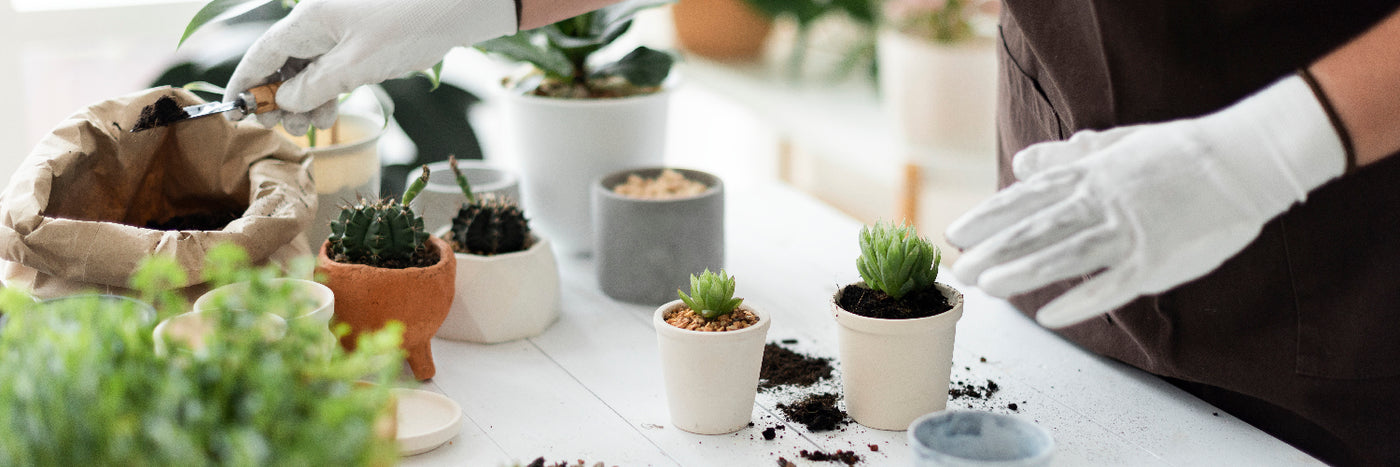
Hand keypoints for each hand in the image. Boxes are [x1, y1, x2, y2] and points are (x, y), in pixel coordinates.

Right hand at [224, 0, 516, 134]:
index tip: (231, 109)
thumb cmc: (408, 27)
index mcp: (309, 19)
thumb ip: (315, 87)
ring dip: (304, 99)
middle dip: (277, 97)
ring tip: (312, 122)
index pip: (262, 53)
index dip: (244, 82)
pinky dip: (326, 92)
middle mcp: (320, 23)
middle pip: (283, 63)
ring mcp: (343, 33)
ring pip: (308, 70)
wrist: (458, 7)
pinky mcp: (364, 44)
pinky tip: (329, 111)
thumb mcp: (355, 66)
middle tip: (282, 126)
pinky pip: (332, 70)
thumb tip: (285, 102)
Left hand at [945, 75, 1346, 327]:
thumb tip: (1022, 163)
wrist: (1245, 160)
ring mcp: (1129, 231)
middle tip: (958, 271)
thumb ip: (1068, 157)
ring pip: (1065, 254)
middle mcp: (1103, 201)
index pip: (1029, 197)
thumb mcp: (1119, 144)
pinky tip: (1049, 316)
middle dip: (993, 250)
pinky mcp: (1156, 259)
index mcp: (1092, 173)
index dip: (990, 217)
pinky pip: (1112, 285)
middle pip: (1037, 227)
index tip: (958, 233)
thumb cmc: (1180, 153)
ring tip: (987, 288)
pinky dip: (1080, 300)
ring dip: (1022, 272)